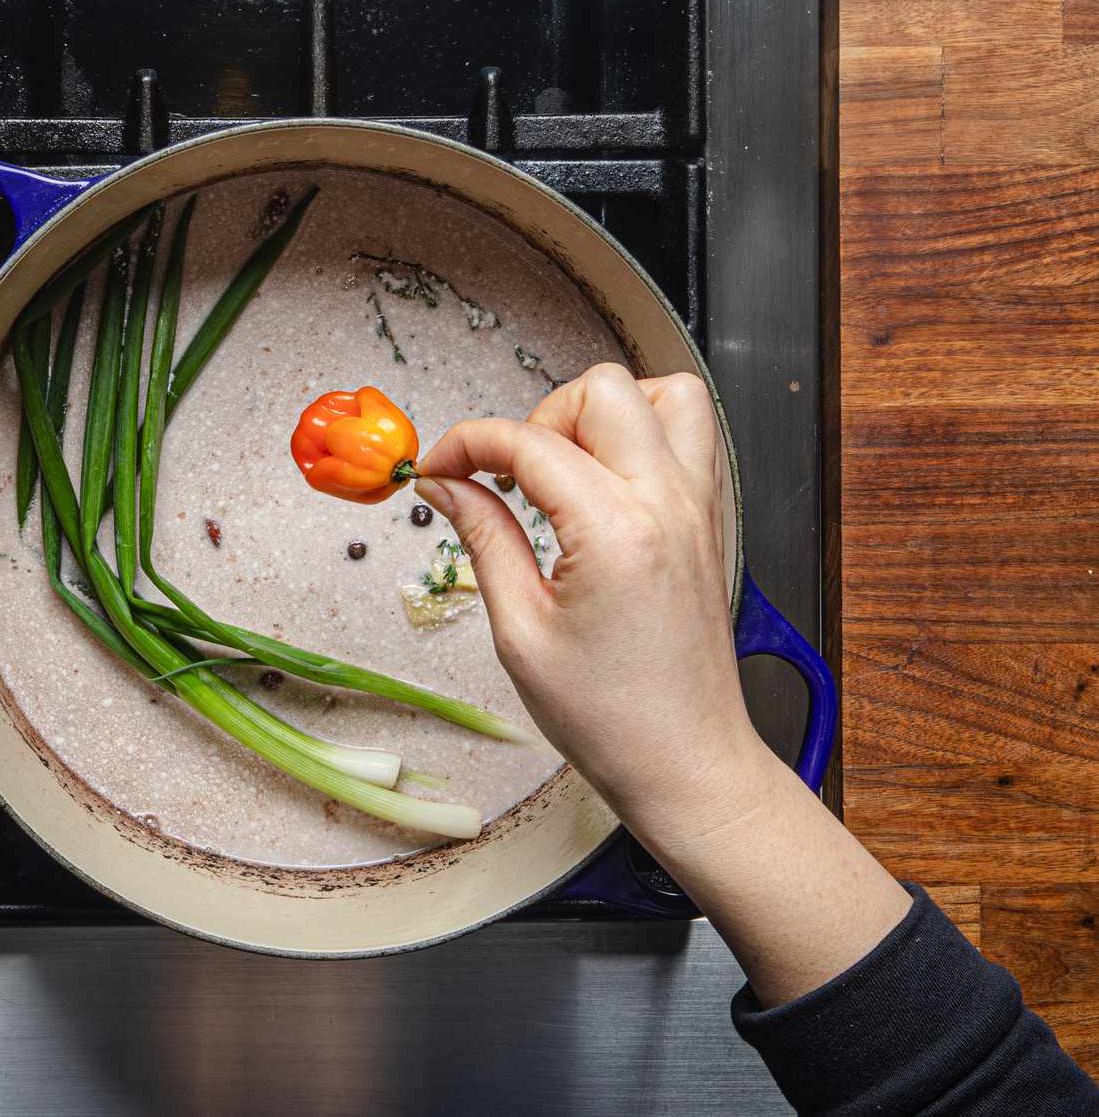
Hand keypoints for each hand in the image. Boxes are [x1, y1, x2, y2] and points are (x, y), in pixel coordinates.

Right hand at [418, 363, 909, 1006]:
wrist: (687, 763)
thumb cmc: (610, 718)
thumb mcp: (520, 632)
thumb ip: (484, 539)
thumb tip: (449, 486)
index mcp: (615, 532)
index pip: (529, 442)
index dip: (468, 443)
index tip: (439, 469)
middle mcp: (668, 504)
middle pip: (603, 389)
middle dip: (539, 416)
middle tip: (510, 473)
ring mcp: (700, 508)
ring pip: (665, 394)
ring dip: (604, 413)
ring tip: (566, 467)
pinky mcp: (713, 522)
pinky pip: (690, 436)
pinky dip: (644, 435)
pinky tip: (604, 484)